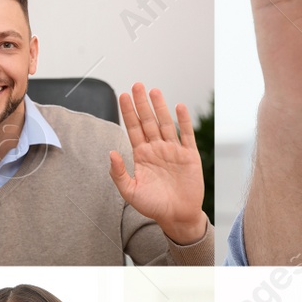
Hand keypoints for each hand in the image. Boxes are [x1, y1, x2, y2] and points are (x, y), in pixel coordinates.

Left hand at [108, 83, 207, 243]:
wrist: (177, 216)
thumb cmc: (153, 206)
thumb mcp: (130, 191)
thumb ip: (119, 173)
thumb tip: (112, 152)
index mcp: (142, 155)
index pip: (133, 128)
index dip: (128, 112)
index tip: (123, 96)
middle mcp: (157, 149)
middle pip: (148, 121)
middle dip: (142, 103)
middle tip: (137, 85)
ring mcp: (173, 150)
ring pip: (165, 124)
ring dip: (160, 107)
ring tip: (154, 91)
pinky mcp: (189, 155)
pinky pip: (186, 135)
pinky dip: (183, 121)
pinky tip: (179, 107)